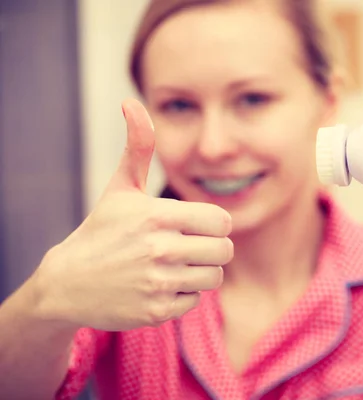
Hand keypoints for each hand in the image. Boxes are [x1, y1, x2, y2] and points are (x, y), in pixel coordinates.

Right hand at [30, 99, 232, 330]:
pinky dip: (181, 296)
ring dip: (198, 273)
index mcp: (157, 216)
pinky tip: (157, 287)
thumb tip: (132, 102)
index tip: (198, 226)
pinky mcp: (155, 312)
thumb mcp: (120, 188)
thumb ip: (138, 147)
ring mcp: (158, 283)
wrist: (67, 283)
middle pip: (224, 252)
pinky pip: (194, 302)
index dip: (215, 225)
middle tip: (188, 248)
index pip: (222, 222)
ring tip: (172, 267)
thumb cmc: (102, 231)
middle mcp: (160, 250)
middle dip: (211, 250)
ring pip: (213, 278)